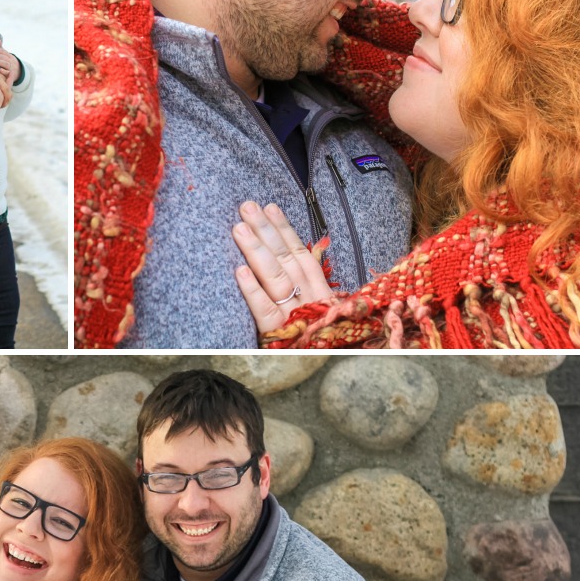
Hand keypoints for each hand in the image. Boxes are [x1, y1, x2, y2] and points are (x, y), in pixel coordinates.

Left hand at [0, 46, 18, 76]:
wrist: (19, 73)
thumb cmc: (10, 64)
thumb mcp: (7, 56)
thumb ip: (2, 49)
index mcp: (9, 56)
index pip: (1, 51)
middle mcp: (11, 60)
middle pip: (2, 56)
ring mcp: (12, 67)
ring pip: (5, 63)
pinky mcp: (12, 74)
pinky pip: (9, 73)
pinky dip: (5, 71)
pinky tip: (0, 70)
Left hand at [232, 200, 331, 334]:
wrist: (340, 373)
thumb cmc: (324, 343)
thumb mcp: (325, 313)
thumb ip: (310, 288)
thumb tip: (288, 255)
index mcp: (322, 294)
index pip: (302, 254)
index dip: (285, 229)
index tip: (270, 207)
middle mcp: (310, 301)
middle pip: (286, 260)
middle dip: (265, 231)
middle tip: (246, 207)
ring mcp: (295, 318)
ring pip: (276, 278)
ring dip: (256, 250)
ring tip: (239, 228)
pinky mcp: (279, 337)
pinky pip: (264, 310)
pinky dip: (252, 289)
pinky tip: (239, 270)